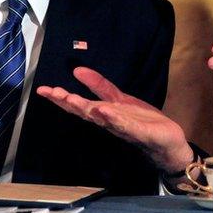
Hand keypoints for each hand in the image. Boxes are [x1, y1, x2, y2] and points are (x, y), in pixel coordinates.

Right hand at [36, 67, 194, 172]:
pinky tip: (105, 111)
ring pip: (102, 119)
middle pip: (86, 112)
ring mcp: (124, 128)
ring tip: (72, 99)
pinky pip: (125, 126)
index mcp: (104, 114)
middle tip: (52, 93)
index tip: (43, 89)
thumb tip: (77, 70)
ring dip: (87, 110)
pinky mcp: (140, 132)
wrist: (169, 143)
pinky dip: (114, 119)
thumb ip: (100, 86)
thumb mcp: (120, 100)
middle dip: (68, 103)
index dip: (61, 98)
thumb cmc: (142, 122)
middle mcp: (109, 123)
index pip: (79, 105)